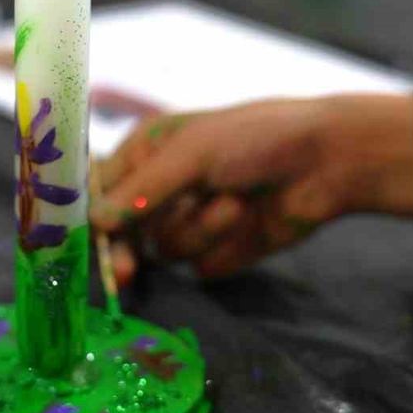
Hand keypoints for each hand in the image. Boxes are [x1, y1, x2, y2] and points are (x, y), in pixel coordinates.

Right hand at [90, 95, 412, 283]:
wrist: (326, 163)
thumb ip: (143, 190)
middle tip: (125, 273)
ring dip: (198, 229)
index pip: (100, 189)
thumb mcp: (193, 153)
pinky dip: (221, 244)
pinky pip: (197, 264)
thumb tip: (96, 221)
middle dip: (127, 249)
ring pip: (164, 248)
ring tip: (235, 204)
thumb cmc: (256, 139)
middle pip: (121, 232)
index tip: (86, 241)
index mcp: (146, 152)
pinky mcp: (216, 252)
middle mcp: (161, 189)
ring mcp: (188, 221)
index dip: (90, 216)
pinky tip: (248, 218)